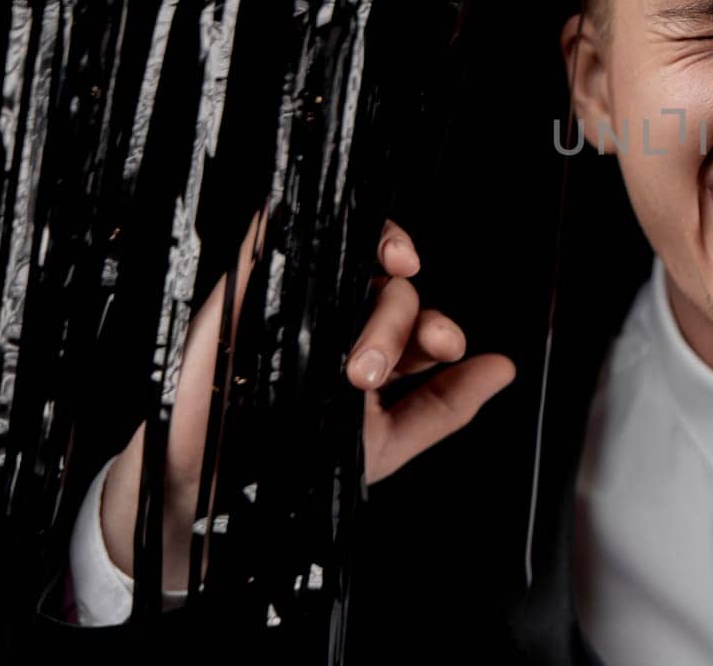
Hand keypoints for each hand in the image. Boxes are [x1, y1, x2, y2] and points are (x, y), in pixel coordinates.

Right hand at [100, 216, 515, 591]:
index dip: (438, 327)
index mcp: (378, 350)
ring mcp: (299, 298)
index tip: (444, 345)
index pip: (422, 321)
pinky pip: (280, 231)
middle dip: (395, 324)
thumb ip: (445, 406)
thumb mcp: (384, 444)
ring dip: (377, 260)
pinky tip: (327, 237)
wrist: (210, 489)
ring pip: (352, 254)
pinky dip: (304, 223)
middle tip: (367, 374)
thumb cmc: (293, 464)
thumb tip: (503, 368)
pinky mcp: (250, 283)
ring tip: (383, 289)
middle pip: (391, 291)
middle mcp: (344, 320)